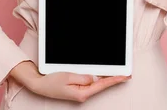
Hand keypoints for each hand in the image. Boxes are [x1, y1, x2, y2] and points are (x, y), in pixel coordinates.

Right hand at [10, 60, 130, 102]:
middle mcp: (83, 94)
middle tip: (126, 73)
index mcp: (82, 93)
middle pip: (101, 85)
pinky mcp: (77, 88)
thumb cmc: (51, 82)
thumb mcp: (68, 77)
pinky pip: (89, 82)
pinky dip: (97, 77)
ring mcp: (80, 92)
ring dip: (105, 77)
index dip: (114, 80)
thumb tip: (96, 77)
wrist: (40, 85)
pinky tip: (101, 74)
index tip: (125, 76)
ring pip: (96, 83)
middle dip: (113, 78)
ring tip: (117, 72)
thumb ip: (84, 77)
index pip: (102, 85)